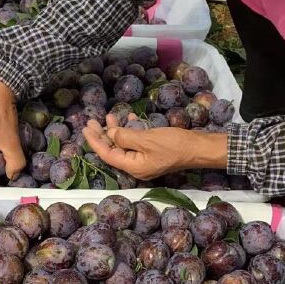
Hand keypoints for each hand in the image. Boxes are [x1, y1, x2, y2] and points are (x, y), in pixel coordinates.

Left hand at [84, 115, 228, 179]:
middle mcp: (136, 166)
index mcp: (133, 167)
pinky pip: (136, 142)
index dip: (95, 141)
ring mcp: (144, 160)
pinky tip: (129, 118)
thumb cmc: (173, 144)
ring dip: (116, 130)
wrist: (198, 148)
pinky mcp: (152, 152)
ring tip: (108, 116)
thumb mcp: (146, 139)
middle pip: (113, 150)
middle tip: (91, 120)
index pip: (107, 154)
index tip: (86, 128)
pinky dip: (131, 130)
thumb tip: (110, 134)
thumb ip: (125, 137)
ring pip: (124, 145)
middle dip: (102, 135)